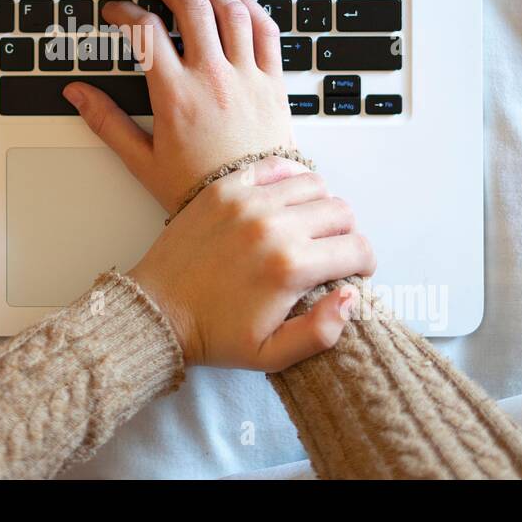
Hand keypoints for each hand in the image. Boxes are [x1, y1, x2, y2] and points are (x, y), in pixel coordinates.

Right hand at [63, 0, 375, 369]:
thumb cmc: (200, 192)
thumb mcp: (143, 161)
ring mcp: (247, 76)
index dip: (125, 13)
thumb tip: (76, 93)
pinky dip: (248, 6)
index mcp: (176, 96)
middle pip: (190, 6)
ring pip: (229, 8)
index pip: (146, 32)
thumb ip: (107, 122)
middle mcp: (213, 78)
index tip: (115, 10)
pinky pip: (265, 29)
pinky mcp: (273, 82)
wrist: (255, 211)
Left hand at [128, 154, 372, 368]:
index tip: (355, 270)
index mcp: (290, 268)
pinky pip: (274, 166)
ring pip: (314, 184)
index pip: (357, 248)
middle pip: (340, 211)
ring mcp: (247, 202)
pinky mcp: (225, 189)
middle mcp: (272, 227)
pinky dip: (290, 177)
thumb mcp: (271, 355)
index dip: (365, 262)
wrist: (157, 311)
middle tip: (332, 250)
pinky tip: (286, 199)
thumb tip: (351, 297)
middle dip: (346, 233)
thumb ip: (321, 333)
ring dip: (321, 204)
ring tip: (309, 226)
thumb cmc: (211, 334)